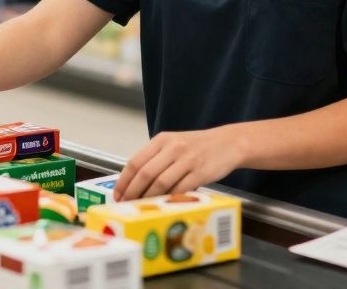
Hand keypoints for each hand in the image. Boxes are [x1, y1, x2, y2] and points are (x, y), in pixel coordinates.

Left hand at [114, 128, 243, 201]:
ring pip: (161, 183)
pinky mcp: (200, 172)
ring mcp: (187, 159)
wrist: (228, 143)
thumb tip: (134, 183)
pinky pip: (180, 189)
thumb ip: (156, 158)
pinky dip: (169, 199)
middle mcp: (173, 148)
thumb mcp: (174, 144)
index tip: (118, 194)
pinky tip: (164, 205)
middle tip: (127, 205)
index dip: (124, 180)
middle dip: (132, 192)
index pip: (135, 161)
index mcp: (162, 140)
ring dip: (149, 198)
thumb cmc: (198, 147)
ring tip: (142, 207)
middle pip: (145, 173)